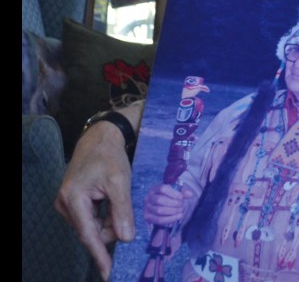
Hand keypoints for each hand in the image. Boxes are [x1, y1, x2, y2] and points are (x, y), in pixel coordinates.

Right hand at [55, 102, 142, 281]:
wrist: (100, 138)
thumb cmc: (110, 157)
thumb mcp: (120, 182)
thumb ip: (122, 211)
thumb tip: (126, 239)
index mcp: (73, 199)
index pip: (88, 235)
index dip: (100, 255)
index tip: (108, 273)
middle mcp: (65, 204)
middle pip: (93, 231)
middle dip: (111, 225)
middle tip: (123, 202)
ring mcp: (66, 204)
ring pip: (93, 226)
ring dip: (109, 218)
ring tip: (115, 194)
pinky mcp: (72, 203)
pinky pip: (91, 218)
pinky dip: (104, 213)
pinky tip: (108, 197)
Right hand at [143, 184, 193, 225]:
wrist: (159, 204)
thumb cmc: (168, 196)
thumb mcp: (175, 191)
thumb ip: (183, 192)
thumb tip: (190, 194)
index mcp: (154, 188)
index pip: (162, 189)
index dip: (173, 193)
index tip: (181, 197)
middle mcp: (148, 197)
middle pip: (160, 200)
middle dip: (173, 203)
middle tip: (181, 205)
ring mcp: (146, 208)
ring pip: (159, 210)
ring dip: (172, 211)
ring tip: (180, 210)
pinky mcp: (147, 217)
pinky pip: (159, 220)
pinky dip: (170, 219)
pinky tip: (178, 216)